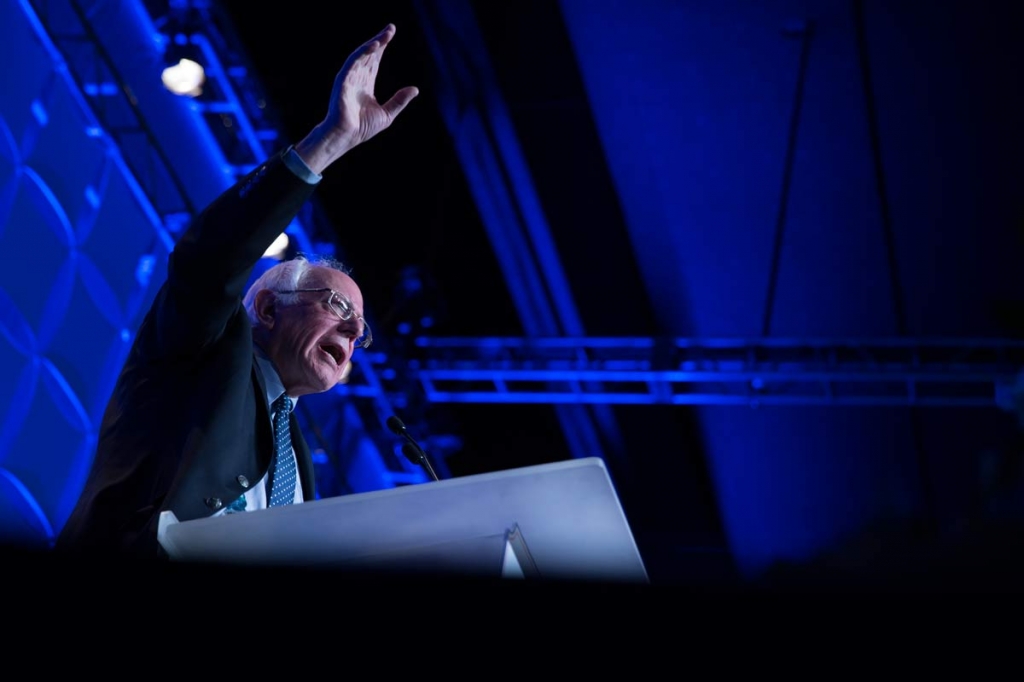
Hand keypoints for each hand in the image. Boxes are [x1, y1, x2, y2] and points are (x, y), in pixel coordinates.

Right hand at [295, 24, 418, 172]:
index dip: (382, 47)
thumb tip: (415, 89)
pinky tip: (374, 45)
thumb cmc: (363, 128)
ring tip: (386, 35)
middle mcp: (357, 77)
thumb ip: (400, 100)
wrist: (347, 136)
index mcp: (366, 84)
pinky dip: (363, 52)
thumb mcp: (388, 113)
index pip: (375, 60)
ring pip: (362, 54)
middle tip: (391, 28)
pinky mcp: (343, 80)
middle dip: (380, 40)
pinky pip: (353, 61)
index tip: (391, 34)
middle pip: (370, 54)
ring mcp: (349, 77)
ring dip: (374, 43)